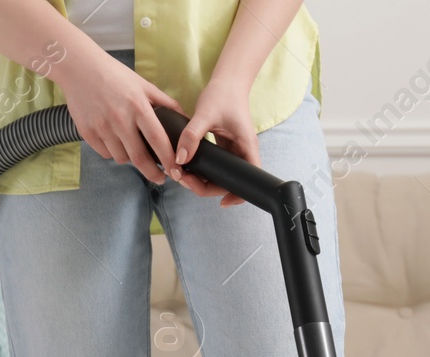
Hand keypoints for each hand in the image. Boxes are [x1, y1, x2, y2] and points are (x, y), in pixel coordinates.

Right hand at [53, 48, 183, 185]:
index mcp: (137, 106)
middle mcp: (120, 119)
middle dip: (152, 173)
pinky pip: (105, 153)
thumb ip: (164, 102)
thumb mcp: (143, 84)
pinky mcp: (87, 133)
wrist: (80, 69)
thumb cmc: (114, 75)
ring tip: (133, 150)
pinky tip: (115, 142)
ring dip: (130, 159)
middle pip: (139, 158)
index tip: (176, 171)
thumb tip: (183, 118)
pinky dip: (113, 152)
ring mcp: (102, 127)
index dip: (168, 159)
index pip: (157, 140)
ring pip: (121, 158)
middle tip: (160, 178)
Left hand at [172, 75, 259, 205]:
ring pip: (218, 176)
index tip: (222, 202)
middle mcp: (241, 152)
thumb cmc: (222, 94)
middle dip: (206, 187)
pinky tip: (184, 166)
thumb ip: (192, 135)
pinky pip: (213, 167)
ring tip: (180, 173)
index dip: (238, 194)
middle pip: (229, 182)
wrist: (227, 81)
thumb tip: (180, 159)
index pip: (250, 178)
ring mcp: (232, 152)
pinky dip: (199, 170)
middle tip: (184, 179)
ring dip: (200, 180)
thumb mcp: (205, 113)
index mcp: (246, 146)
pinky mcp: (223, 149)